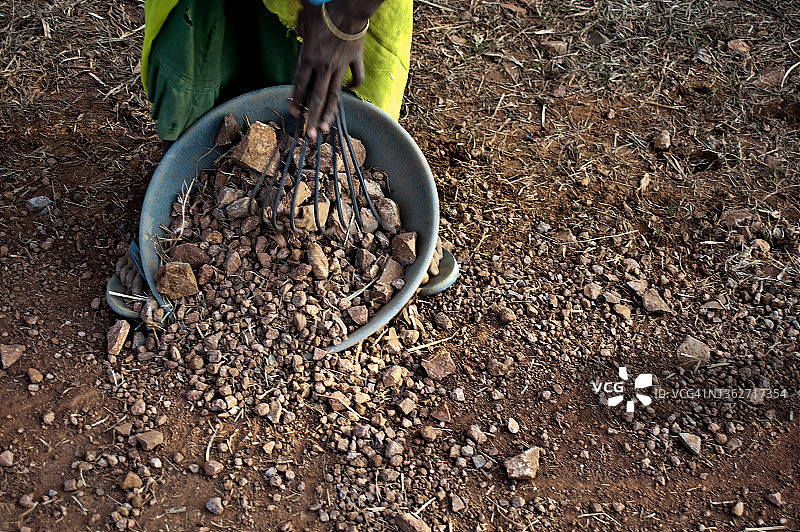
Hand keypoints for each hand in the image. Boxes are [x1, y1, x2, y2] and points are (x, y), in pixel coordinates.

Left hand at [291, 2, 369, 140]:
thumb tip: (299, 31)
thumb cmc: (325, 12)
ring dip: (330, 114)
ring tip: (326, 130)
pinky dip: (353, 85)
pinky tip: (349, 90)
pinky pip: (357, 77)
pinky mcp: (355, 60)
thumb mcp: (306, 20)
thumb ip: (301, 30)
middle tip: (309, 135)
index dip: (296, 101)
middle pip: (317, 97)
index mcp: (309, 57)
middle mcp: (324, 66)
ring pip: (335, 94)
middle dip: (312, 118)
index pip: (300, 84)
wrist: (349, 9)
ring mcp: (341, 66)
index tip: (294, 114)